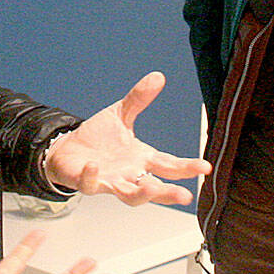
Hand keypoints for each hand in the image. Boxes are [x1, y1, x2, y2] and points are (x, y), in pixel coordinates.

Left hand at [44, 71, 210, 205]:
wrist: (68, 150)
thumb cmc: (98, 138)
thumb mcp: (121, 114)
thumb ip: (139, 99)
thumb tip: (157, 76)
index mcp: (142, 158)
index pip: (169, 165)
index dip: (187, 167)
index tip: (204, 167)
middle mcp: (130, 174)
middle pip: (153, 187)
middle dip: (168, 192)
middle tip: (185, 196)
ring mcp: (110, 180)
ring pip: (129, 196)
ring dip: (140, 195)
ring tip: (150, 190)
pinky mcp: (87, 181)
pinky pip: (91, 183)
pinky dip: (92, 177)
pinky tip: (94, 166)